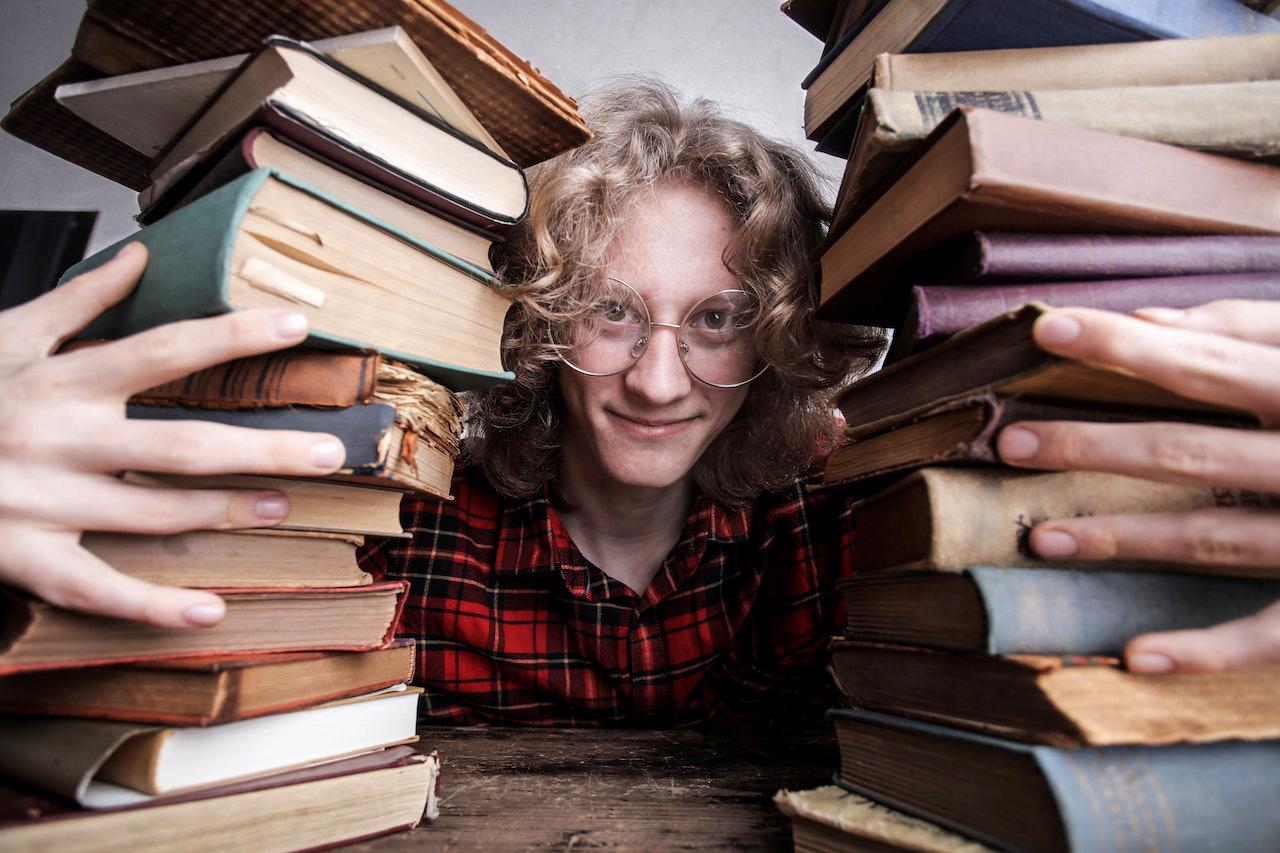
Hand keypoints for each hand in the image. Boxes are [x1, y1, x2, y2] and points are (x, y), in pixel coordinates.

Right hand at [0, 242, 345, 627]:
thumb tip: (137, 256)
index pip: (166, 349)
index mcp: (62, 380)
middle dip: (261, 448)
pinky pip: (96, 587)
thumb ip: (77, 302)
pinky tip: (208, 610)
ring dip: (223, 512)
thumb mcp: (6, 337)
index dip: (235, 336)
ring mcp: (42, 502)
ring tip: (282, 506)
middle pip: (180, 444)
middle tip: (329, 450)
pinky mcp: (24, 556)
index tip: (299, 324)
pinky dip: (152, 605)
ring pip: (152, 513)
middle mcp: (60, 439)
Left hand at [994, 300, 1279, 672]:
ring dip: (1126, 540)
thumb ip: (1257, 330)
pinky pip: (1273, 633)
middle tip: (1012, 442)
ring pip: (1218, 538)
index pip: (1210, 357)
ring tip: (1041, 537)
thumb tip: (1151, 318)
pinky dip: (1207, 649)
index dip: (1128, 341)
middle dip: (1098, 446)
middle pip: (1196, 451)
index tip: (1048, 327)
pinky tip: (1135, 657)